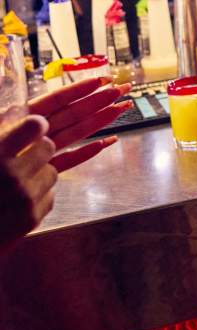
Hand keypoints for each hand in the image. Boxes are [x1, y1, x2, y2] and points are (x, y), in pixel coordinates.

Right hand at [0, 115, 56, 249]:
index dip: (35, 125)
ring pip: (52, 172)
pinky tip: (18, 202)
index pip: (34, 125)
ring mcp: (23, 198)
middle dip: (38, 149)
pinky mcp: (30, 219)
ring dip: (39, 174)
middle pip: (48, 147)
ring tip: (18, 183)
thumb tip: (16, 111)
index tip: (32, 129)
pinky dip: (38, 197)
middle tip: (24, 158)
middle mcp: (10, 175)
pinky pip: (50, 196)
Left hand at [28, 77, 130, 171]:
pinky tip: (108, 141)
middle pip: (73, 112)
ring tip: (123, 107)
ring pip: (77, 132)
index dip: (80, 89)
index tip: (104, 80)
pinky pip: (71, 159)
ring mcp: (44, 151)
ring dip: (102, 119)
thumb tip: (40, 123)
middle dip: (101, 99)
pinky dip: (89, 151)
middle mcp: (37, 133)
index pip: (56, 99)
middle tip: (124, 88)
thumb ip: (19, 130)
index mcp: (24, 120)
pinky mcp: (47, 171)